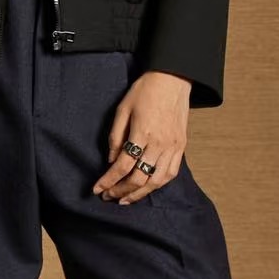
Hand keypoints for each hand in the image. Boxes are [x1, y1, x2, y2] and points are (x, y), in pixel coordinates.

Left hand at [92, 71, 191, 204]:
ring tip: (125, 199)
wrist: (172, 79)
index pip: (122, 165)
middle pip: (138, 178)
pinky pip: (171, 173)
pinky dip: (158, 185)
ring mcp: (173, 147)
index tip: (97, 189)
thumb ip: (115, 136)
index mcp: (142, 133)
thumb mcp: (122, 109)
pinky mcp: (181, 147)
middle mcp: (159, 144)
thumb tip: (110, 161)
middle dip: (121, 191)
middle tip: (108, 196)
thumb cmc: (145, 91)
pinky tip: (147, 188)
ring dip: (139, 194)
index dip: (108, 181)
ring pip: (156, 181)